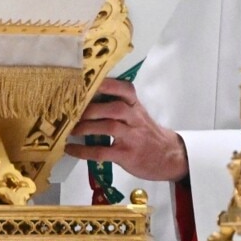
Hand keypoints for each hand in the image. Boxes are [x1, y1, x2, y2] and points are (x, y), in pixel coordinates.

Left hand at [64, 78, 188, 181]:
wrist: (170, 157)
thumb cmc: (146, 133)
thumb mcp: (137, 114)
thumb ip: (117, 104)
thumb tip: (84, 98)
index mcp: (135, 106)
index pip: (124, 89)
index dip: (107, 84)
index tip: (87, 82)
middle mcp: (135, 119)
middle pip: (115, 108)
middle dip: (92, 108)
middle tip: (72, 111)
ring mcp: (132, 137)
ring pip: (110, 127)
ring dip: (86, 127)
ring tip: (70, 130)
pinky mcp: (127, 155)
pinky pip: (103, 151)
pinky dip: (84, 151)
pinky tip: (71, 149)